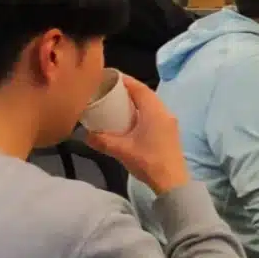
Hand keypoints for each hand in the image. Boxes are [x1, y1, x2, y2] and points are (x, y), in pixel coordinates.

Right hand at [85, 75, 188, 194]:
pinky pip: (154, 113)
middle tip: (110, 89)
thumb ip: (102, 141)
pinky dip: (141, 111)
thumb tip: (86, 135)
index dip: (125, 80)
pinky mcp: (169, 131)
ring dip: (136, 101)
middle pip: (146, 94)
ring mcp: (169, 122)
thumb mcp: (121, 150)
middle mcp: (164, 112)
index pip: (139, 88)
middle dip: (128, 89)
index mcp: (155, 111)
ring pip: (151, 104)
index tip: (110, 77)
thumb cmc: (148, 161)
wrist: (172, 181)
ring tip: (117, 103)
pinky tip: (130, 119)